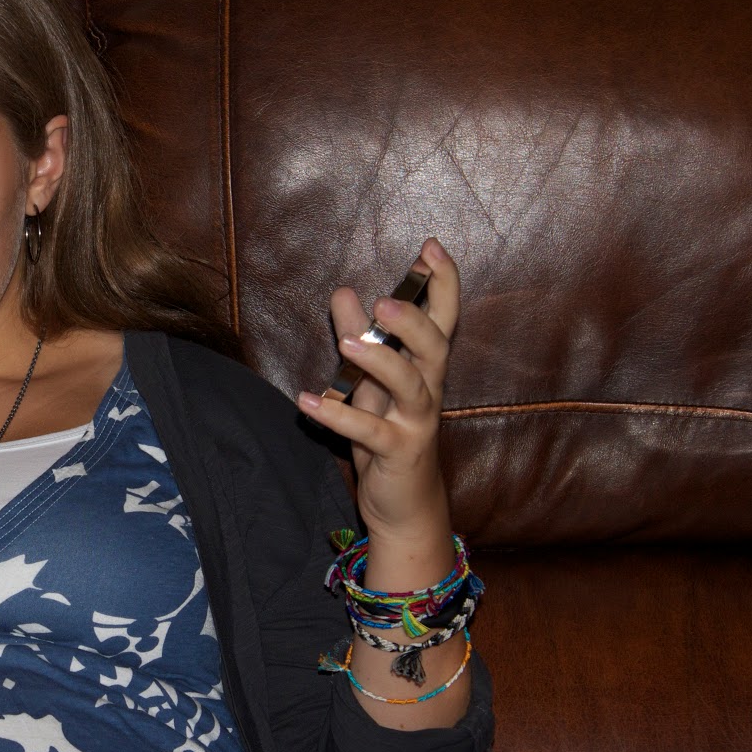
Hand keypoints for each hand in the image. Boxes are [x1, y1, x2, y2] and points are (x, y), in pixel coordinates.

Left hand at [297, 237, 457, 540]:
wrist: (404, 504)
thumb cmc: (388, 433)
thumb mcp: (368, 382)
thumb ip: (358, 337)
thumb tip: (342, 292)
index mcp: (424, 367)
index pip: (443, 319)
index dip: (443, 284)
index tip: (431, 247)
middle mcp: (428, 390)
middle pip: (435, 348)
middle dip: (414, 321)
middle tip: (386, 300)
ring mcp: (416, 423)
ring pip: (410, 386)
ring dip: (380, 361)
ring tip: (347, 342)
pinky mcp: (396, 453)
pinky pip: (369, 432)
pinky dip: (338, 415)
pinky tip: (308, 401)